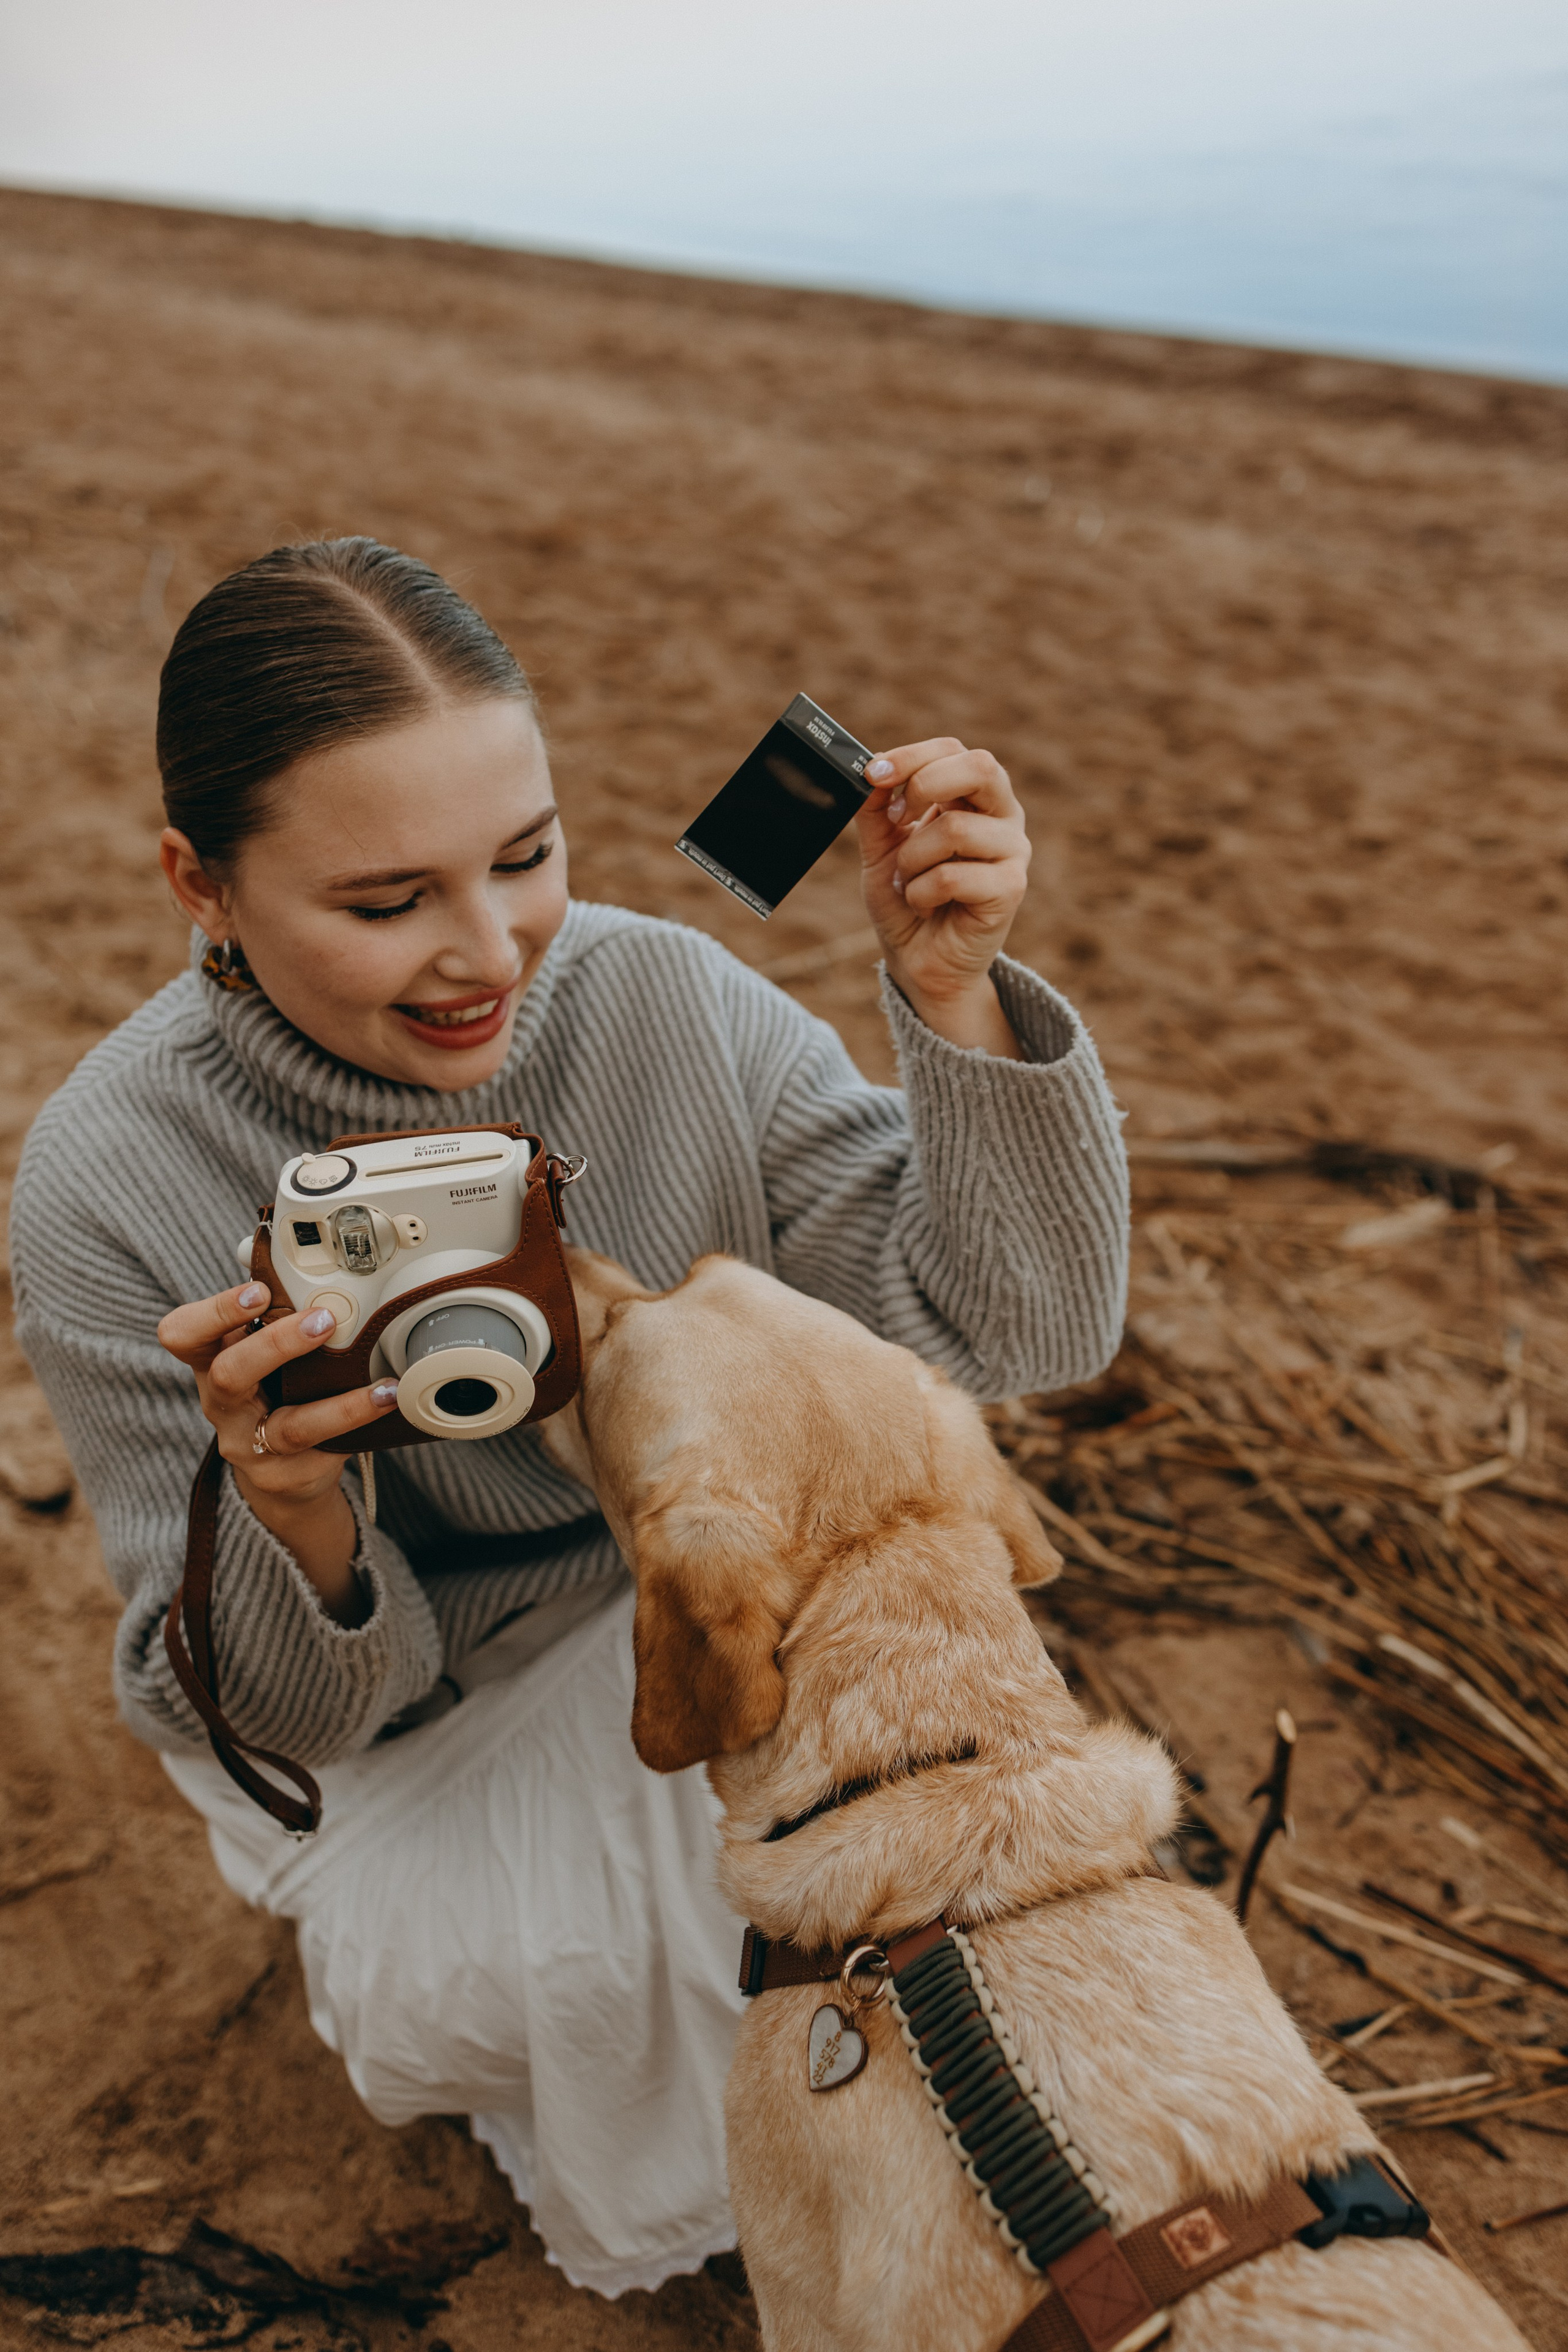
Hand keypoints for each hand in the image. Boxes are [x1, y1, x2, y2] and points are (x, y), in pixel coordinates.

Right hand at [157, 1281, 399, 1622]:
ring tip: (376, 1379)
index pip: (182, 1334)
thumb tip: (297, 1256)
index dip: (214, 1312)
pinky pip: (323, 1447)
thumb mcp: (260, 1350)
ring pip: (285, 1426)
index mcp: (209, 1360)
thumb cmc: (271, 1392)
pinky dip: (357, 1419)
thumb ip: (272, 1310)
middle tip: (321, 1320)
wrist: (279, 1472)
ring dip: (336, 1402)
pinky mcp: (284, 1473)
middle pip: (227, 1375)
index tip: (257, 1291)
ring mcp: (250, 1444)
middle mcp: (222, 1405)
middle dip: (275, 1344)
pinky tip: (385, 1398)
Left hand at [855, 738, 1030, 1055]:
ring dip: (911, 859)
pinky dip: (921, 892)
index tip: (873, 775)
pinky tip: (926, 905)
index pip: (953, 750)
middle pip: (980, 766)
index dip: (911, 757)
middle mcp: (1003, 816)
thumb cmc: (907, 899)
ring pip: (953, 829)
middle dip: (924, 785)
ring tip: (909, 882)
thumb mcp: (882, 847)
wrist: (919, 961)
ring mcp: (1013, 852)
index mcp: (975, 797)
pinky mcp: (1011, 889)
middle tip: (897, 819)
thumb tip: (873, 770)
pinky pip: (952, 876)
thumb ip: (877, 808)